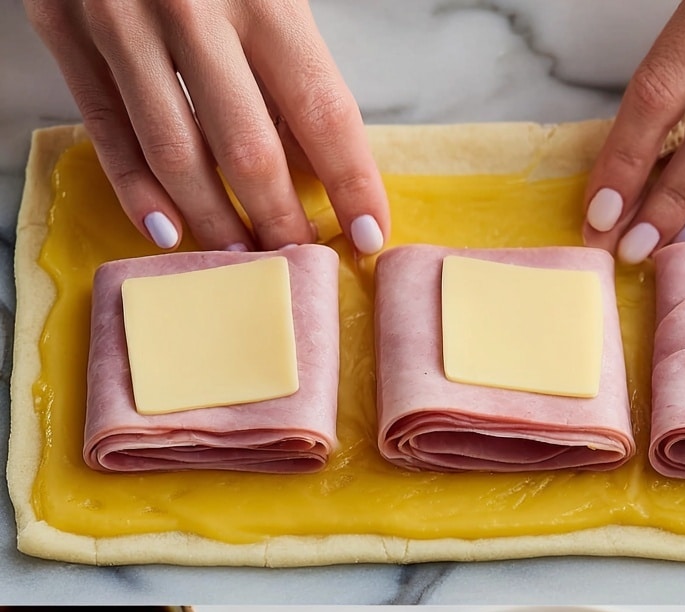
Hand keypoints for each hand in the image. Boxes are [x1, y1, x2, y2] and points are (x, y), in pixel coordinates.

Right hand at [24, 0, 389, 253]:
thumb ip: (290, 56)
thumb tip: (313, 159)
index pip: (322, 110)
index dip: (351, 183)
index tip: (369, 235)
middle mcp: (190, 9)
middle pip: (250, 151)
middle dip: (281, 222)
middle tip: (300, 263)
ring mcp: (120, 21)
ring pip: (176, 155)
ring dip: (215, 221)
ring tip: (243, 258)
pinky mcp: (64, 28)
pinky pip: (106, 131)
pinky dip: (136, 190)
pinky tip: (167, 230)